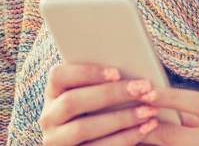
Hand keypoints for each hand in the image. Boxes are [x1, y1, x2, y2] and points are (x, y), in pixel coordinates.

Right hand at [38, 63, 162, 144]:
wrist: (96, 141)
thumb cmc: (103, 110)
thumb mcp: (96, 95)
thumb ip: (103, 81)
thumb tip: (131, 61)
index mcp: (53, 93)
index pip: (58, 76)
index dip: (86, 72)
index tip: (117, 72)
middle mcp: (48, 118)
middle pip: (72, 102)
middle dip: (111, 94)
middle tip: (142, 88)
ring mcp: (56, 141)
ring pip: (83, 128)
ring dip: (121, 118)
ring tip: (149, 110)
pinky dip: (125, 138)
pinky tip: (145, 129)